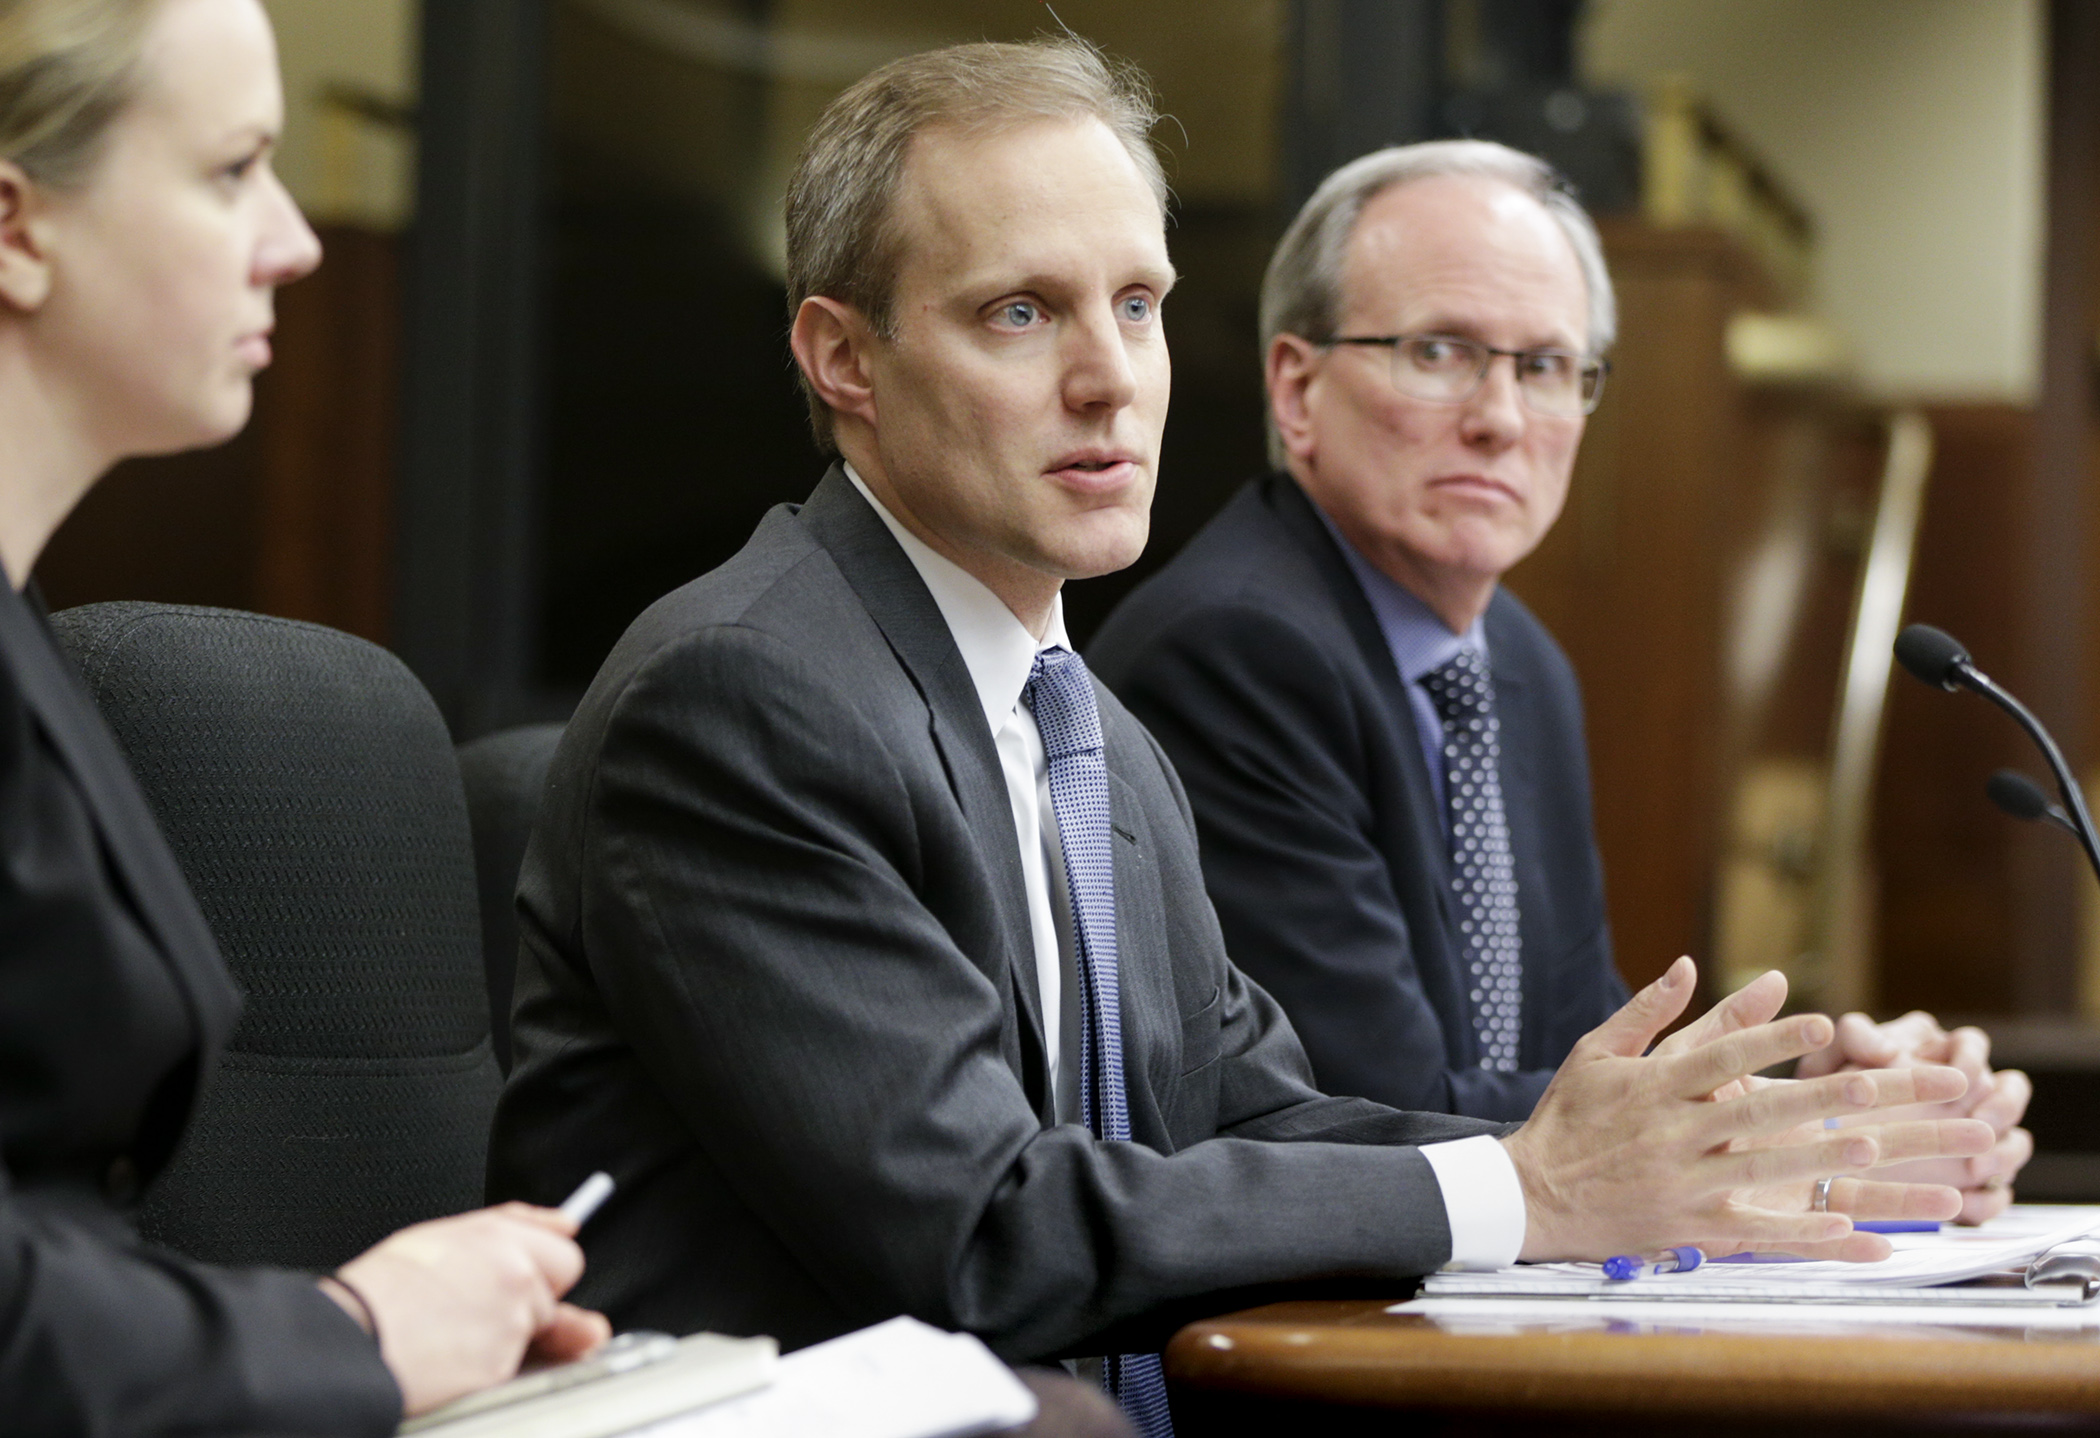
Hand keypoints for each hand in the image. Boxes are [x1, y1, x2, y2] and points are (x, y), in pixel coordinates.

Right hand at [322, 1203, 612, 1415]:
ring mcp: (512, 1323)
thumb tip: (567, 1222)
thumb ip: (518, 1224)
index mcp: (502, 1239)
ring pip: (532, 1335)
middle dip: (537, 1307)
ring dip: (507, 1339)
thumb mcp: (446, 1234)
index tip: (526, 1280)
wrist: (351, 1336)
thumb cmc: (384, 1288)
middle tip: (484, 1313)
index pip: (565, 1255)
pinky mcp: (500, 1367)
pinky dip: (487, 1369)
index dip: (542, 1272)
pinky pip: (509, 1369)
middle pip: (557, 1297)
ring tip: (452, 1336)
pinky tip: (449, 1359)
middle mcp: (517, 1276)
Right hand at [1502, 957, 1993, 1261]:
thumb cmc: (1566, 1117)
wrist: (1529, 1194)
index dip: (1772, 1037)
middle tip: (1870, 1084)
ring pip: (1759, 1170)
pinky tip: (1843, 1227)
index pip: (1721, 1056)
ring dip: (1817, 1159)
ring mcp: (1679, 1184)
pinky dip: (1797, 1233)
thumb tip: (1689, 964)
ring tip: (1873, 1146)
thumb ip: (1648, 1012)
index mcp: (1652, 1087)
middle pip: (1753, 1112)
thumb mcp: (1596, 1052)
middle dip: (1815, 1097)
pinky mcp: (1684, 1228)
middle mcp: (1669, 1134)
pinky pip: (1749, 1230)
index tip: (1822, 1021)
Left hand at [1800, 1011, 2032, 1221]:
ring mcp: (1971, 1138)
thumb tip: (1888, 1049)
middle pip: (2008, 1092)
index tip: (1958, 1077)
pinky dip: (1986, 1201)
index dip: (1970, 1059)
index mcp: (1933, 1053)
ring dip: (2003, 1155)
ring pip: (2012, 1143)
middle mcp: (1961, 1094)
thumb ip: (1855, 1039)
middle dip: (2001, 1108)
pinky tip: (1969, 1207)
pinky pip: (1993, 1194)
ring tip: (1977, 1168)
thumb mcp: (1828, 1059)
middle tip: (1983, 1125)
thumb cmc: (1820, 1092)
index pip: (1971, 1044)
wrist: (1808, 1147)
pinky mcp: (1968, 1182)